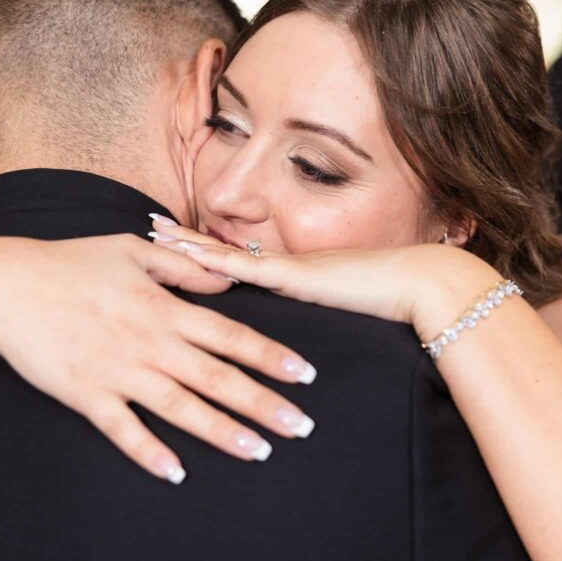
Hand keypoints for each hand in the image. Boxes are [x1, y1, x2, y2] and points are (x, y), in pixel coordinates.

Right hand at [0, 233, 318, 483]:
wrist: (8, 287)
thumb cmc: (72, 262)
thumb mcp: (133, 250)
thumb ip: (184, 268)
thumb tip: (227, 282)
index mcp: (165, 308)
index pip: (230, 336)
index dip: (270, 356)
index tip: (305, 375)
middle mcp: (150, 343)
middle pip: (217, 378)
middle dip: (262, 403)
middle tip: (301, 426)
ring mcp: (119, 371)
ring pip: (180, 407)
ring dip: (221, 431)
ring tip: (258, 451)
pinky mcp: (86, 394)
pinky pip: (122, 429)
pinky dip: (149, 452)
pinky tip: (176, 473)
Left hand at [150, 222, 501, 342]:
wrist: (415, 283)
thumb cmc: (384, 297)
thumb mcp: (335, 306)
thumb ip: (309, 310)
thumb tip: (283, 332)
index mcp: (285, 271)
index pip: (232, 256)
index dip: (197, 246)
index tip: (165, 235)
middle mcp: (280, 264)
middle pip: (219, 250)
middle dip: (180, 241)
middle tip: (145, 227)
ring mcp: (285, 268)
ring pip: (226, 254)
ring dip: (188, 246)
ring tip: (154, 235)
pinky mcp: (297, 278)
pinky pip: (250, 269)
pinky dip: (219, 263)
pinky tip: (191, 257)